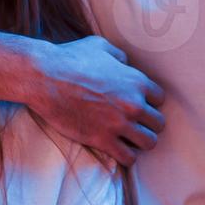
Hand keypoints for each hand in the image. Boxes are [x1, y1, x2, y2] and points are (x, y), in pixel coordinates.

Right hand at [28, 36, 165, 165]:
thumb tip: (125, 64)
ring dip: (140, 141)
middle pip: (158, 123)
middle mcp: (133, 104)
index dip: (148, 102)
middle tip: (134, 123)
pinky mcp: (103, 140)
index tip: (137, 104)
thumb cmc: (70, 59)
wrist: (45, 78)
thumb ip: (119, 57)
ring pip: (149, 143)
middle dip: (148, 123)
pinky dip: (126, 156)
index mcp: (136, 81)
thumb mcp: (100, 47)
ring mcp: (119, 124)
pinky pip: (129, 158)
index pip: (160, 99)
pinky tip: (117, 149)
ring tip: (128, 138)